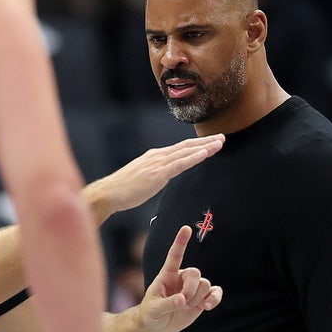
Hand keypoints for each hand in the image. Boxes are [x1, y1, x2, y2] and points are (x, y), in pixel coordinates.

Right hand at [86, 134, 224, 223]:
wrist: (108, 193)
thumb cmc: (124, 189)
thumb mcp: (143, 177)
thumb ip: (157, 174)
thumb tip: (165, 175)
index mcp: (155, 157)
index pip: (181, 148)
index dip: (197, 144)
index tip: (211, 142)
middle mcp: (158, 156)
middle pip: (186, 146)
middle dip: (205, 141)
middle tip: (222, 138)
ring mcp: (157, 163)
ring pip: (186, 152)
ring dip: (204, 147)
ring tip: (219, 144)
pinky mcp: (157, 174)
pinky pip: (179, 164)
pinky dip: (194, 157)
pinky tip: (205, 154)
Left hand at [138, 225, 221, 331]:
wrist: (158, 325)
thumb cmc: (151, 312)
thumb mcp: (154, 309)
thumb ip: (167, 304)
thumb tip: (182, 300)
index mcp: (167, 274)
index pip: (175, 255)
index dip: (181, 242)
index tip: (186, 228)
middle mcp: (182, 277)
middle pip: (195, 273)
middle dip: (190, 290)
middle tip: (182, 303)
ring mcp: (193, 287)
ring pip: (205, 284)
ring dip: (197, 299)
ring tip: (185, 308)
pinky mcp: (202, 298)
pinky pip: (215, 292)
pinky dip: (214, 299)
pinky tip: (207, 306)